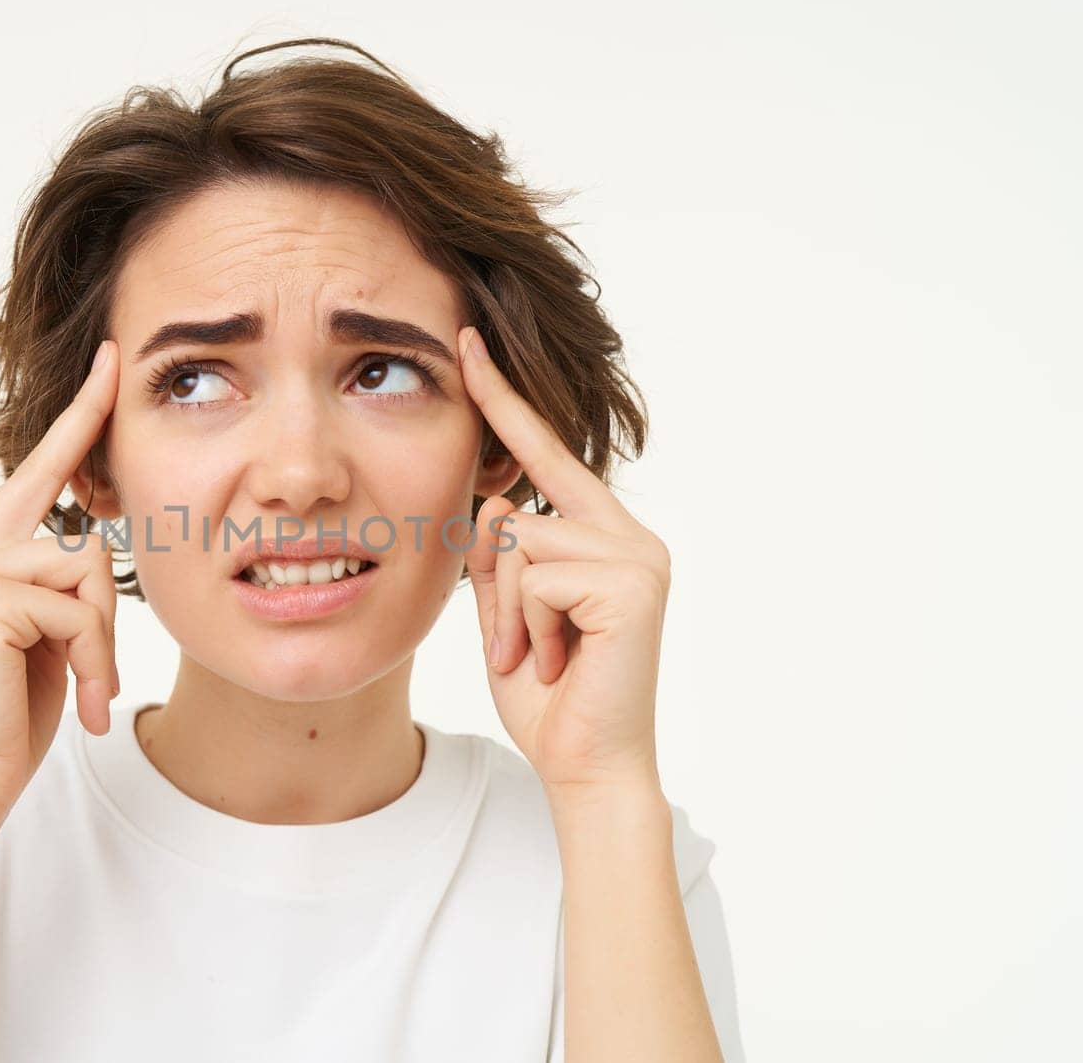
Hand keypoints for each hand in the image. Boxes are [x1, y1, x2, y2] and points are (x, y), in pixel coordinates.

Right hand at [0, 339, 121, 827]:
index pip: (40, 473)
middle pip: (83, 540)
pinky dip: (93, 660)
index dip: (80, 417)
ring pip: (88, 573)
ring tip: (82, 695)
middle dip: (102, 614)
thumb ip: (60, 585)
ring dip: (101, 644)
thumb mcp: (46, 639)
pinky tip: (77, 704)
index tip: (111, 362)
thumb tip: (94, 547)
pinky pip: (77, 608)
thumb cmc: (9, 718)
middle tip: (92, 678)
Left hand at [458, 327, 672, 792]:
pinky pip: (536, 576)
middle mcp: (629, 536)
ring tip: (545, 657)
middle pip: (515, 512)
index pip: (542, 456)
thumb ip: (499, 554)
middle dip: (497, 588)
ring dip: (511, 614)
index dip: (504, 400)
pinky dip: (528, 626)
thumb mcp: (504, 612)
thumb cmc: (546, 693)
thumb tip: (498, 498)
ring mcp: (637, 556)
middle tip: (526, 650)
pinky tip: (560, 660)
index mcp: (602, 535)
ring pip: (519, 542)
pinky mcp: (633, 582)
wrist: (584, 764)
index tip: (467, 341)